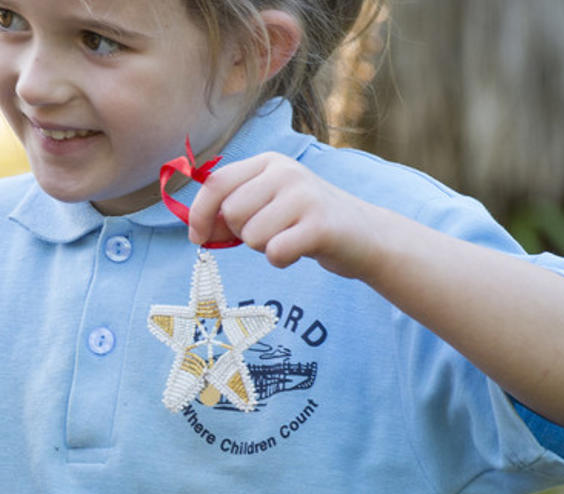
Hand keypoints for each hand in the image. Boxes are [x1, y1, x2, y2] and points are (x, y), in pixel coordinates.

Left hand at [184, 152, 400, 279]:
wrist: (365, 235)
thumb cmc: (305, 222)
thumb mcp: (268, 205)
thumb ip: (232, 211)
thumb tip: (198, 230)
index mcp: (269, 162)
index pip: (216, 182)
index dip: (199, 213)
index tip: (198, 237)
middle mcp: (286, 172)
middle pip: (232, 212)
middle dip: (241, 233)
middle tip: (270, 233)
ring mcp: (305, 196)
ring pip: (251, 235)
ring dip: (264, 247)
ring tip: (288, 238)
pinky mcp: (320, 225)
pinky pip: (274, 252)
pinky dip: (281, 259)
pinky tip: (299, 250)